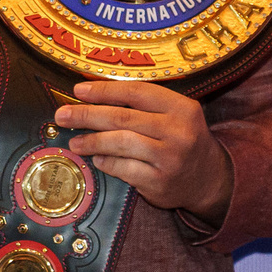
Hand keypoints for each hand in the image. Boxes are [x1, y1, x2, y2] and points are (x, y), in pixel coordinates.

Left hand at [53, 80, 233, 223]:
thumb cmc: (182, 139)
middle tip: (62, 115)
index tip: (78, 91)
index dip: (104, 90)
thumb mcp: (174, 115)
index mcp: (181, 107)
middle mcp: (178, 131)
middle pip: (123, 117)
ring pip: (120, 143)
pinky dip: (106, 162)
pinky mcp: (160, 182)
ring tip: (75, 141)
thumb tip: (92, 96)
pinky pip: (124, 168)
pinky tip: (96, 159)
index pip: (136, 91)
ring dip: (92, 141)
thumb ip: (143, 104)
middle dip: (87, 115)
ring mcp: (170, 158)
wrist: (209, 178)